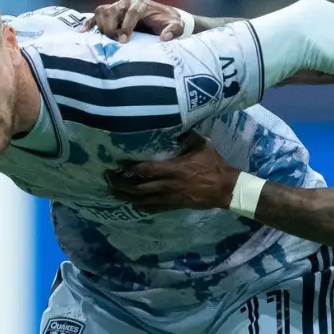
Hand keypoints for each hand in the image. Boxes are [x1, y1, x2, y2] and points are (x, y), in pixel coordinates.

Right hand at [80, 0, 187, 42]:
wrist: (164, 17)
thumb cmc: (169, 22)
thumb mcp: (176, 26)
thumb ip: (173, 30)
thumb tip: (164, 37)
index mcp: (142, 4)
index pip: (132, 12)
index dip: (127, 26)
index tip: (125, 40)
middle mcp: (127, 2)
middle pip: (113, 11)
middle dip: (112, 27)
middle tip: (116, 42)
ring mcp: (117, 6)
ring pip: (102, 11)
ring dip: (101, 25)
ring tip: (106, 39)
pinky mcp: (111, 12)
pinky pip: (96, 15)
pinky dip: (89, 22)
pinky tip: (83, 32)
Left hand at [107, 133, 237, 212]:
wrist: (225, 188)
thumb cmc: (214, 165)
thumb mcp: (202, 145)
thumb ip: (187, 135)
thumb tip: (175, 125)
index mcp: (174, 169)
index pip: (146, 169)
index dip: (130, 167)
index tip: (118, 163)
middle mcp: (168, 185)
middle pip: (138, 187)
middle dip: (121, 183)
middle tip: (108, 177)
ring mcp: (170, 197)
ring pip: (142, 200)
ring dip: (125, 196)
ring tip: (112, 192)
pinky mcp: (174, 205)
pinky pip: (153, 208)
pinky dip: (140, 206)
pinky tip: (131, 204)